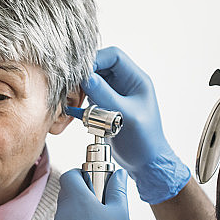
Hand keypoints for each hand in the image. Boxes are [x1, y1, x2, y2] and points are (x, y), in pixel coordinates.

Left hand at [48, 168, 132, 219]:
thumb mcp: (121, 217)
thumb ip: (118, 192)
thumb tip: (117, 175)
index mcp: (76, 201)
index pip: (71, 175)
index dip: (84, 174)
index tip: (99, 182)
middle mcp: (61, 214)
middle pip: (69, 196)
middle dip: (86, 198)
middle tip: (106, 210)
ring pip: (68, 218)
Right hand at [82, 46, 190, 203]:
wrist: (146, 163)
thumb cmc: (144, 140)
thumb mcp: (124, 115)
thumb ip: (105, 94)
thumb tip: (85, 76)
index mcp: (136, 80)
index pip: (113, 56)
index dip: (95, 59)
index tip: (80, 71)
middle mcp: (125, 84)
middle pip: (100, 67)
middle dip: (86, 76)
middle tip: (74, 87)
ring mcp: (115, 96)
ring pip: (93, 82)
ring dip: (82, 90)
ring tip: (76, 101)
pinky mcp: (107, 107)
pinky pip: (90, 97)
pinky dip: (82, 102)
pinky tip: (78, 111)